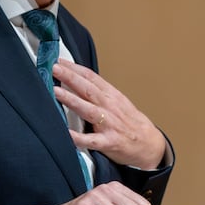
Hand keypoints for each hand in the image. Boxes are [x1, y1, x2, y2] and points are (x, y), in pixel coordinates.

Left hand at [52, 60, 166, 169]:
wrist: (149, 144)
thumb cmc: (130, 123)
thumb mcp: (118, 102)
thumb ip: (99, 93)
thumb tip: (76, 82)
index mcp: (111, 95)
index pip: (91, 77)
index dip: (75, 68)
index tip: (60, 61)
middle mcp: (110, 107)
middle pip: (88, 89)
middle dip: (70, 78)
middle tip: (54, 68)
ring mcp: (109, 124)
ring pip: (88, 110)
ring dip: (72, 100)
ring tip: (56, 92)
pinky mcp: (109, 142)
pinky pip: (91, 141)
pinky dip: (78, 137)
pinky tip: (65, 134)